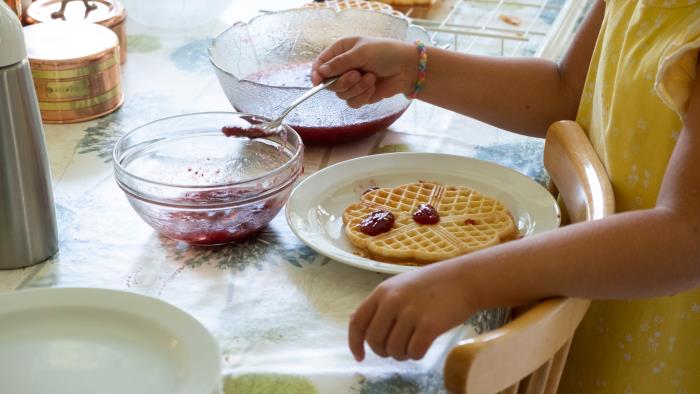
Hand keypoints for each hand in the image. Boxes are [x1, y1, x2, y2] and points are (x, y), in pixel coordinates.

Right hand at [311, 36, 417, 107]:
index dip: (317, 74)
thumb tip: (320, 72)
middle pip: (329, 83)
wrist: (407, 68)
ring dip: (357, 88)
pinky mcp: (360, 95)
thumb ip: (339, 63)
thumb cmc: (386, 53)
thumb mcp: (361, 52)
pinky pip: (352, 103)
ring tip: (371, 78)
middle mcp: (344, 68)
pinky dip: (362, 96)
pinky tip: (373, 87)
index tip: (318, 82)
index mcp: (341, 51)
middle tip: (357, 75)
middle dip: (343, 81)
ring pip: (341, 95)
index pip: (320, 64)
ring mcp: (352, 83)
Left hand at [349, 263, 478, 360]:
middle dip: (383, 351)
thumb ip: (380, 304)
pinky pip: (414, 352)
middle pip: (375, 340)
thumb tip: (357, 323)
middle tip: (397, 349)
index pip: (358, 322)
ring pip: (393, 349)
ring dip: (402, 354)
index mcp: (382, 292)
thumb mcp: (399, 286)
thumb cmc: (432, 284)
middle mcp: (393, 301)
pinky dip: (417, 355)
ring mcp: (411, 313)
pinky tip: (423, 346)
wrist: (464, 279)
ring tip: (412, 345)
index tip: (360, 356)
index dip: (355, 343)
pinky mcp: (429, 325)